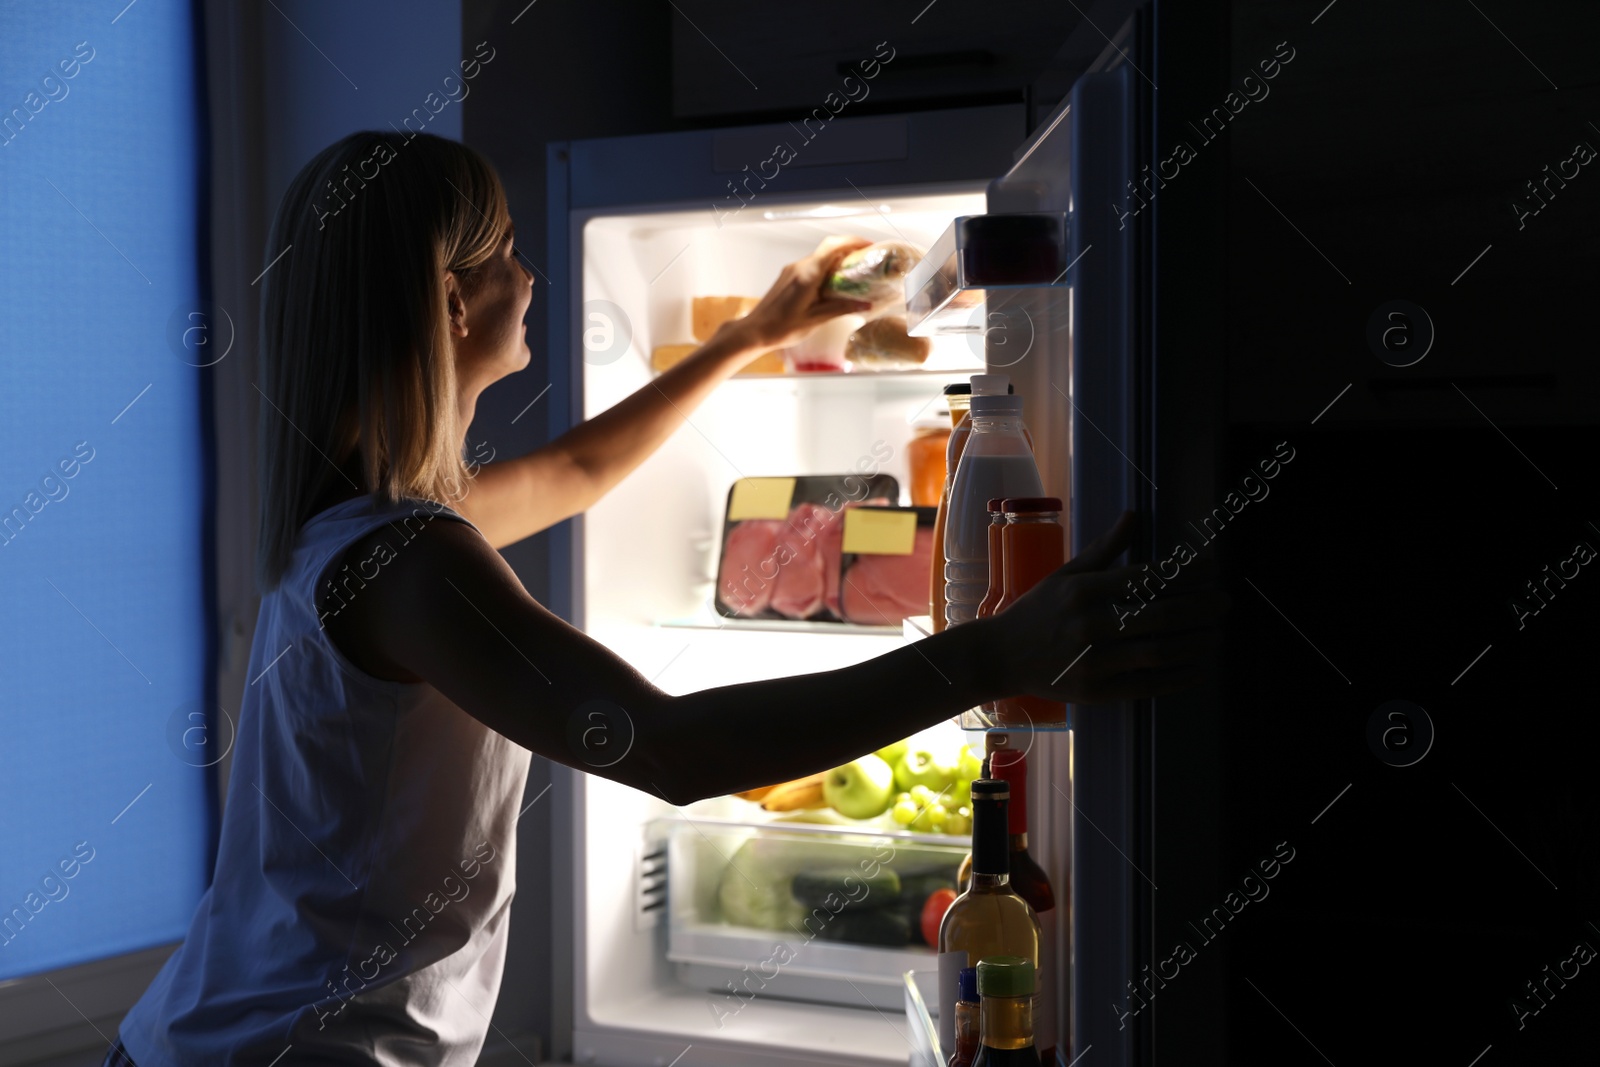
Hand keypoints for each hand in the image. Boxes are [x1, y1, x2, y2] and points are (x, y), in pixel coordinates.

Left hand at [723, 236, 875, 350]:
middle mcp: (799, 267)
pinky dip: (826, 270)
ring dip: (837, 262)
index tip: (869, 246)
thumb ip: (841, 308)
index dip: (853, 241)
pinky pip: (811, 266)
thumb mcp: (816, 320)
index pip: (833, 247)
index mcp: (807, 275)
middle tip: (867, 262)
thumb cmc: (781, 328)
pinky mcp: (788, 276)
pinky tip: (833, 285)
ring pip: (820, 258)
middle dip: (850, 251)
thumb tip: (866, 304)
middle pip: (828, 250)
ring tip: (854, 276)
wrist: (754, 331)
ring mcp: (792, 270)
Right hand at [986, 511, 1229, 702]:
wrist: (1001, 656)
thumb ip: (1105, 549)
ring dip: (1196, 642)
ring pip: (1159, 651)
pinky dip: (1178, 676)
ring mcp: (1092, 660)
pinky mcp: (1096, 691)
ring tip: (1216, 633)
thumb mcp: (1066, 574)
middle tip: (1225, 602)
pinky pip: (1147, 684)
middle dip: (1200, 607)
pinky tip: (1198, 667)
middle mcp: (1088, 624)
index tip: (1210, 570)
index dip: (1185, 573)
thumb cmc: (1038, 611)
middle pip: (1159, 615)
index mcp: (1083, 590)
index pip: (1146, 577)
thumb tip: (1134, 516)